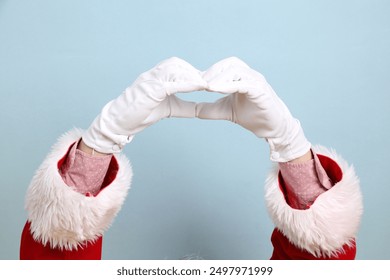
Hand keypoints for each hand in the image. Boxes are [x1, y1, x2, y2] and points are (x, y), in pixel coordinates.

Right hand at [83, 57, 206, 152]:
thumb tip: (201, 109)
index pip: (177, 67)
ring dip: (192, 76)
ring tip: (206, 84)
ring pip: (174, 70)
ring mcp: (150, 80)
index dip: (193, 72)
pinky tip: (198, 87)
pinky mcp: (149, 89)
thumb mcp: (169, 109)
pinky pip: (170, 83)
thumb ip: (184, 107)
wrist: (120, 122)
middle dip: (194, 72)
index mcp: (157, 77)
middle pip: (177, 64)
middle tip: (209, 81)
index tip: (208, 79)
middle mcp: (153, 75)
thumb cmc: (141, 114)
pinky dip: (186, 84)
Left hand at [197, 57, 310, 161]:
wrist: (272, 128)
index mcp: (241, 78)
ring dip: (219, 76)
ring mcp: (256, 81)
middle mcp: (249, 76)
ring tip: (206, 87)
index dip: (208, 72)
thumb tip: (192, 110)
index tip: (193, 82)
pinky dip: (229, 84)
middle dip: (212, 71)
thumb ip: (210, 109)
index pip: (223, 67)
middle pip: (229, 63)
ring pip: (236, 70)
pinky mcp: (261, 91)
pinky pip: (244, 82)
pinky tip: (216, 90)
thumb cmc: (253, 116)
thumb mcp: (226, 111)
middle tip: (197, 83)